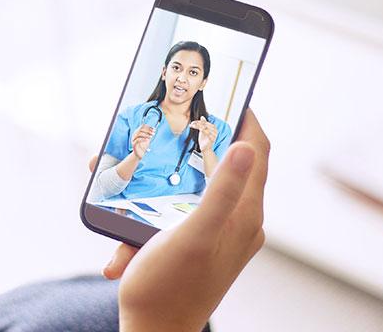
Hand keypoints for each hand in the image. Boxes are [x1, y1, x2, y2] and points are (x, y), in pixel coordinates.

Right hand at [102, 109, 268, 331]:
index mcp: (244, 215)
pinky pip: (178, 213)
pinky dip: (153, 209)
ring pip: (195, 188)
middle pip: (225, 165)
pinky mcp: (198, 246)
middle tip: (170, 125)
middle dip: (193, 143)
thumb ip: (223, 190)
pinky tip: (125, 226)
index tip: (225, 94)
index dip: (245, 117)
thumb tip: (246, 146)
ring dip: (164, 177)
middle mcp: (238, 222)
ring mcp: (219, 234)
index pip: (257, 151)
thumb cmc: (168, 288)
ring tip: (133, 171)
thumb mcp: (193, 233)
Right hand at [130, 125, 153, 158]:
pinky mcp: (134, 144)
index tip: (154, 129)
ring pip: (139, 134)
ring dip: (146, 135)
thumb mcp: (147, 139)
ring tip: (151, 137)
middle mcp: (134, 135)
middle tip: (153, 133)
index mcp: (137, 132)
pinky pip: (138, 140)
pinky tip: (147, 140)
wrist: (139, 154)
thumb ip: (149, 134)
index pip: (142, 126)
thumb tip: (154, 129)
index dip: (148, 127)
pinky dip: (143, 139)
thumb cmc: (143, 146)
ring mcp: (133, 139)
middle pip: (140, 129)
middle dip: (148, 130)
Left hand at [189, 116, 216, 152]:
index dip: (199, 122)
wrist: (205, 149)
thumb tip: (202, 116)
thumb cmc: (204, 139)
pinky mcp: (212, 139)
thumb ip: (203, 124)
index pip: (205, 122)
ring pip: (205, 127)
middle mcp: (215, 130)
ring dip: (197, 126)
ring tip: (192, 125)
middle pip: (205, 124)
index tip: (192, 122)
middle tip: (191, 123)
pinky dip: (200, 129)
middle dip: (197, 123)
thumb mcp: (203, 131)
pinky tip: (195, 128)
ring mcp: (214, 134)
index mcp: (214, 128)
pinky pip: (206, 133)